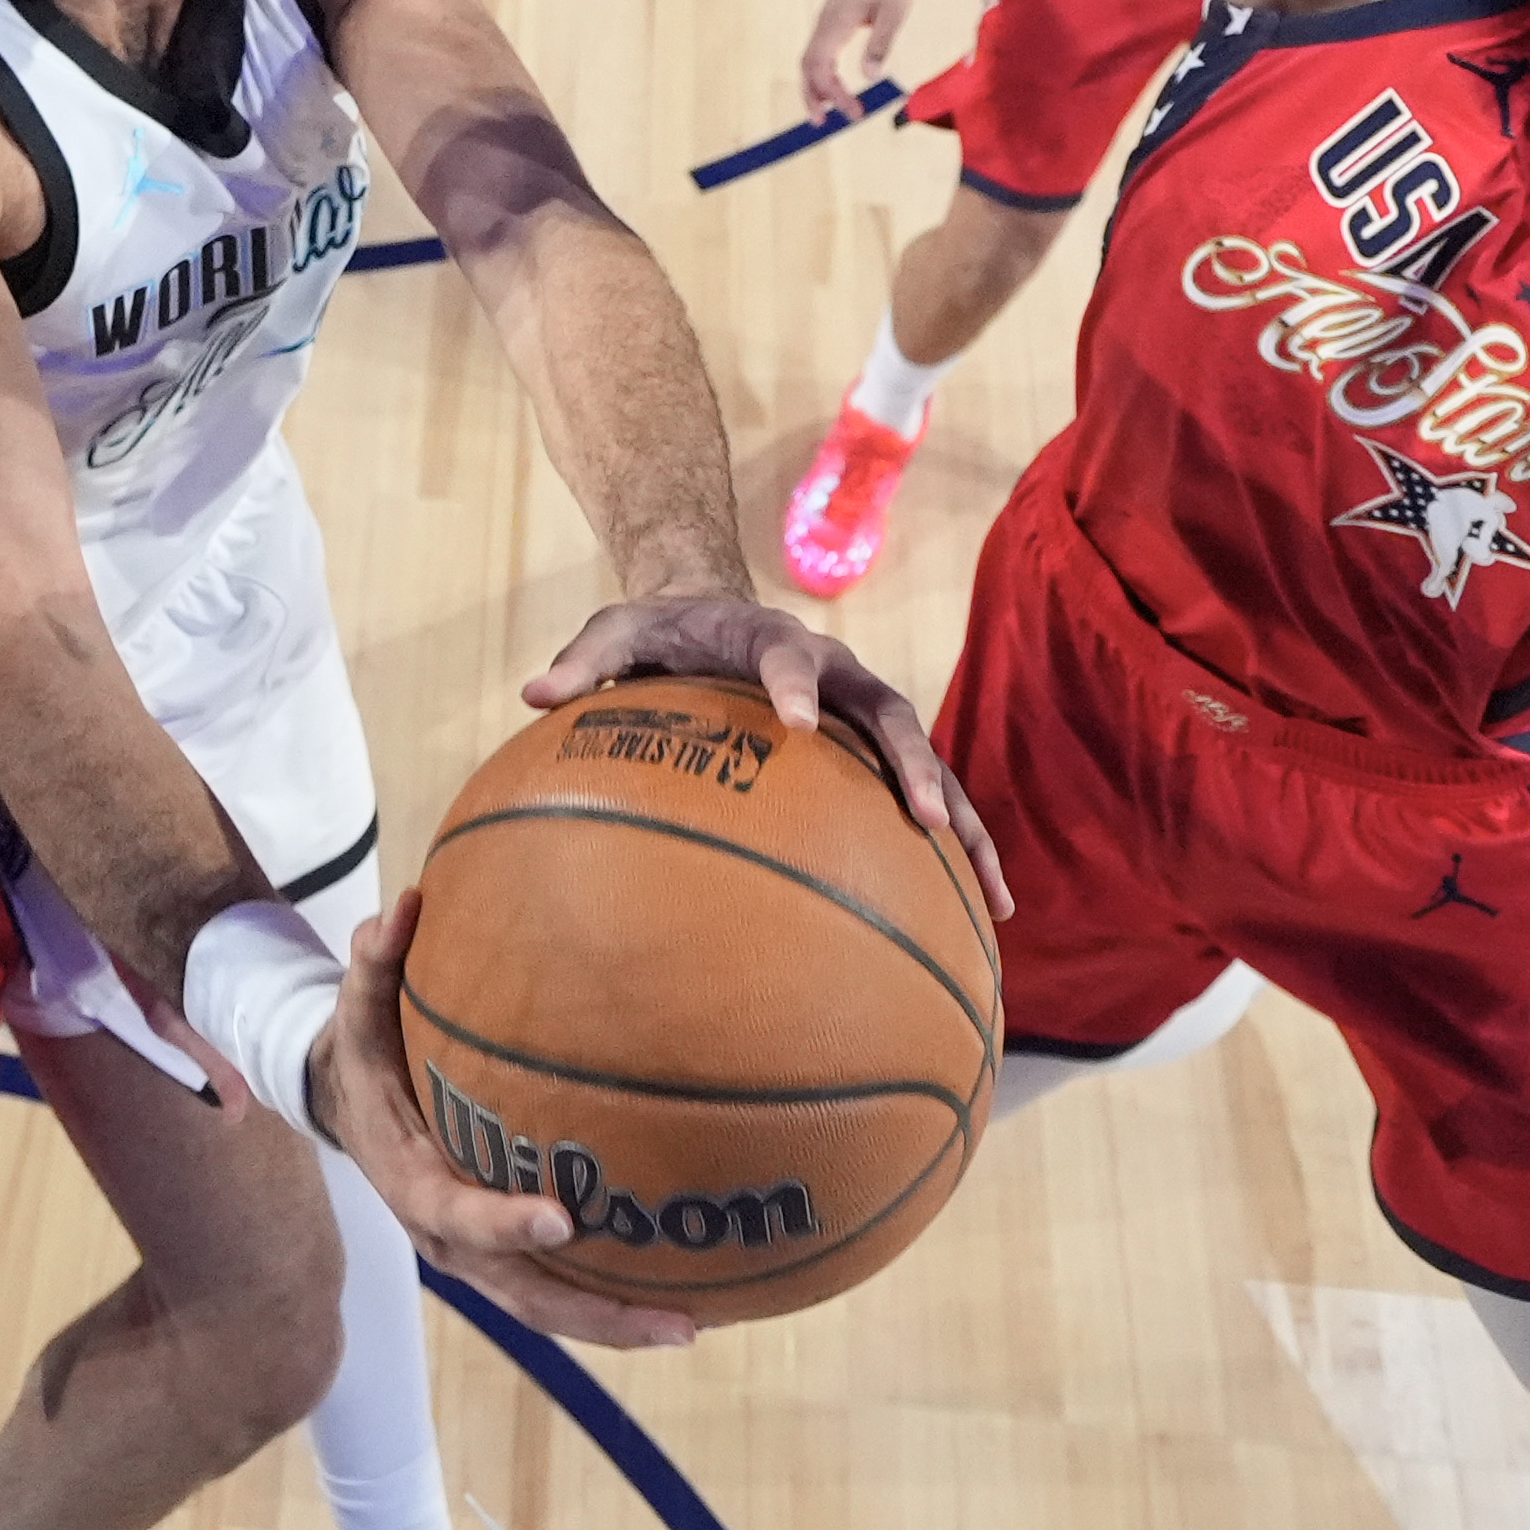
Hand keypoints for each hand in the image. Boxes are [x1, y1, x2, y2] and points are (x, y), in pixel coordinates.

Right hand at [301, 890, 692, 1350]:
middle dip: (593, 1313)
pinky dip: (610, 1296)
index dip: (504, 1224)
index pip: (456, 1213)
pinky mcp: (501, 1256)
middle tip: (674, 1321)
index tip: (562, 1216)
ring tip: (692, 1324)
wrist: (346, 1104)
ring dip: (614, 1323)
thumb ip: (375, 963)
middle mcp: (444, 1236)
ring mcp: (475, 1255)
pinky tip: (680, 1288)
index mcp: (408, 1181)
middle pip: (521, 1295)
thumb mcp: (357, 1009)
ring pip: (544, 1306)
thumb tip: (403, 904)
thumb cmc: (365, 1052)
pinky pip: (556, 1286)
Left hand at [527, 592, 1010, 920]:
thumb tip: (534, 696)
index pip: (787, 656)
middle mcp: (837, 675)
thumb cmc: (662, 632)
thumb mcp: (617, 632)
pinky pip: (922, 805)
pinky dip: (956, 853)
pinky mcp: (874, 758)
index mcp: (772, 639)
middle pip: (891, 714)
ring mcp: (864, 717)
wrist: (712, 613)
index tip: (794, 722)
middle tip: (925, 819)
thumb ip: (585, 659)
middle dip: (912, 765)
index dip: (793, 684)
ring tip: (994, 901)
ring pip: (929, 768)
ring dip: (963, 827)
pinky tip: (980, 917)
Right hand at [797, 0, 911, 119]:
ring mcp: (825, 22)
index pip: (824, 68)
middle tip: (822, 124)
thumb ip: (882, 42)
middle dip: (813, 97)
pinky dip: (822, 74)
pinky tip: (834, 86)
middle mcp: (824, 25)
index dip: (835, 94)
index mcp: (836, 24)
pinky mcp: (831, 21)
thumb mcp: (894, 11)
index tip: (854, 113)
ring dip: (815, 88)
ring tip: (825, 112)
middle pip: (807, 68)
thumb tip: (870, 76)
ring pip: (810, 61)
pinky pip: (819, 53)